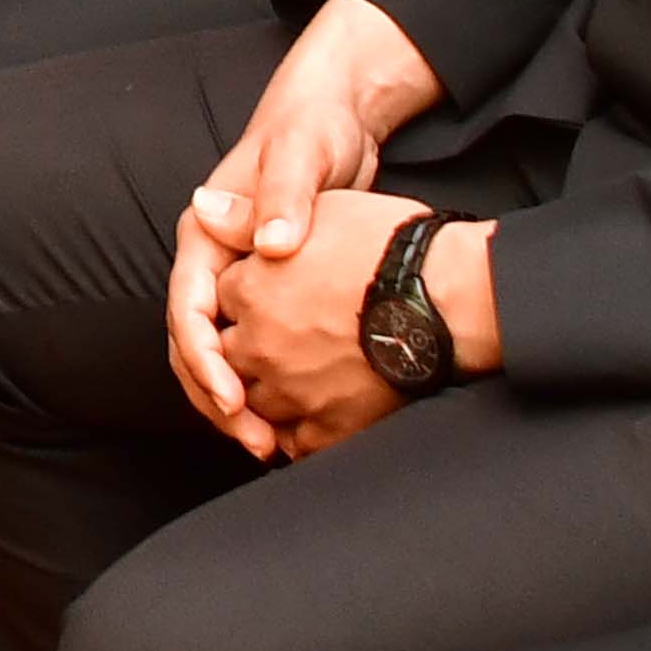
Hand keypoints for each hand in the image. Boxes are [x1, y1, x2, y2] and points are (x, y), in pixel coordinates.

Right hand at [165, 0, 448, 450]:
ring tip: (271, 445)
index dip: (206, 360)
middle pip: (193, 343)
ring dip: (233, 403)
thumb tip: (268, 247)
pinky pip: (246, 350)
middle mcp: (212, 260)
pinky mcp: (263, 291)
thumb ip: (283, 198)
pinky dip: (260, 387)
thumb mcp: (302, 153)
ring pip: (215, 354)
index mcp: (206, 230)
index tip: (234, 399)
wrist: (333, 116)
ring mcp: (235, 278)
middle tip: (257, 441)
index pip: (188, 308)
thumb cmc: (313, 129)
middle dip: (216, 398)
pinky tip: (289, 418)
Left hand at [206, 189, 441, 460]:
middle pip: (226, 356)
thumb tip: (203, 207)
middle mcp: (260, 345)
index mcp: (250, 290)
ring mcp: (291, 391)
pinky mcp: (327, 427)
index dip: (241, 297)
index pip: (218, 300)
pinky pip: (293, 443)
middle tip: (274, 343)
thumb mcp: (318, 210)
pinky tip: (311, 417)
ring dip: (262, 395)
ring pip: (252, 403)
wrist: (447, 300)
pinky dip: (295, 434)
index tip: (265, 297)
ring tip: (289, 381)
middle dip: (241, 350)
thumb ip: (252, 216)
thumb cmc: (390, 247)